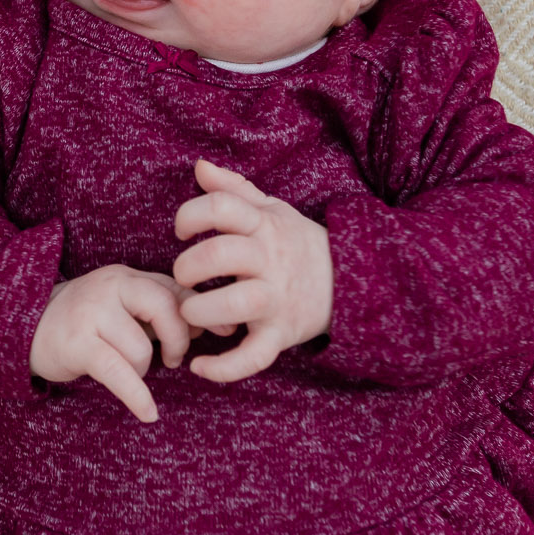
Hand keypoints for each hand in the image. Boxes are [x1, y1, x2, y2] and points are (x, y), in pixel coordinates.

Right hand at [29, 264, 191, 422]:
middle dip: (178, 340)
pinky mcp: (78, 344)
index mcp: (124, 276)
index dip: (200, 312)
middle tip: (173, 359)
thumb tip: (202, 326)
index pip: (174, 288)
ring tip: (124, 369)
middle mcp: (109, 287)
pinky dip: (137, 396)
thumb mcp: (119, 307)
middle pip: (166, 309)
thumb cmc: (81, 321)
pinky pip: (119, 373)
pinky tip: (148, 413)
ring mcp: (91, 314)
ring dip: (141, 370)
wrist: (23, 329)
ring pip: (142, 350)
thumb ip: (157, 309)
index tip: (224, 331)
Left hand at [170, 160, 332, 383]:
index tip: (181, 232)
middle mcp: (270, 260)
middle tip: (184, 277)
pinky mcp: (282, 334)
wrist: (352, 282)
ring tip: (191, 313)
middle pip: (218, 256)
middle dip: (186, 268)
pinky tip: (199, 366)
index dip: (188, 216)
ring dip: (199, 312)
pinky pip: (253, 357)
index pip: (219, 207)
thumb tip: (200, 166)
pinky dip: (223, 368)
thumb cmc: (296, 244)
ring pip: (233, 305)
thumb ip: (234, 189)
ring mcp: (277, 299)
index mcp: (264, 225)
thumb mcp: (272, 210)